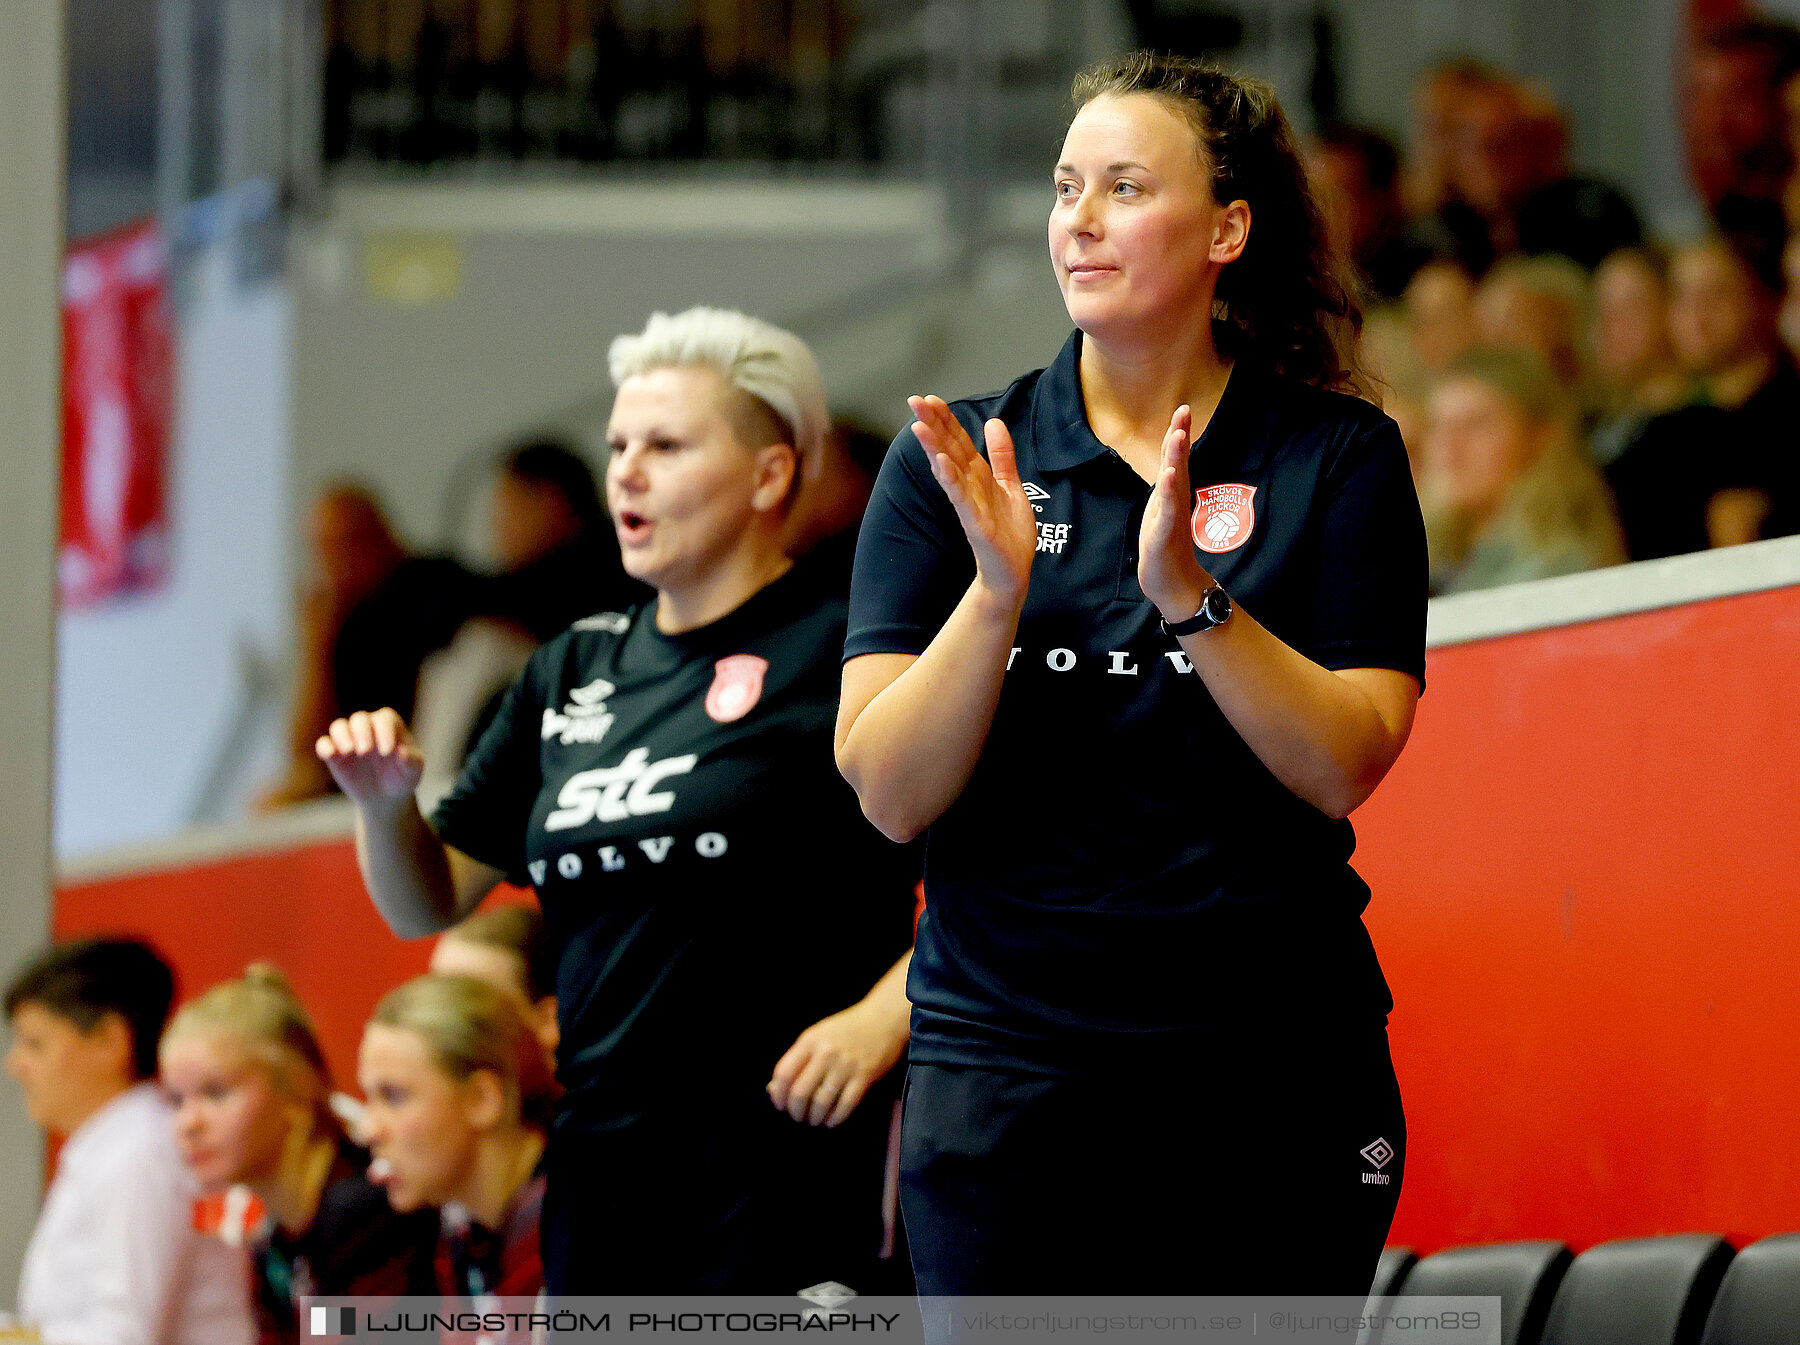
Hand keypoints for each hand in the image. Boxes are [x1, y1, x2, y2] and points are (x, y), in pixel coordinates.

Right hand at [315, 708, 423, 804]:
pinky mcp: (334, 754)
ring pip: (339, 726)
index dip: (384, 731)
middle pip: (360, 718)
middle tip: (366, 751)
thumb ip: (411, 761)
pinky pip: (324, 744)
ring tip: (350, 752)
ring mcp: (349, 739)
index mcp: (389, 726)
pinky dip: (325, 747)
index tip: (388, 752)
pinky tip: (330, 755)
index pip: (384, 719)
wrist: (386, 796)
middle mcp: (367, 728)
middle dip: (362, 732)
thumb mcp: (413, 770)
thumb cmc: (402, 776)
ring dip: (342, 736)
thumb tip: (402, 754)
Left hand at [767, 997, 907, 1127]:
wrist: (883, 1018)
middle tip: (798, 1117)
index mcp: (810, 1041)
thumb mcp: (818, 1035)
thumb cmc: (848, 1028)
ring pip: (822, 1101)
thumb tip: (774, 1088)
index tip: (780, 1105)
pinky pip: (846, 1104)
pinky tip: (832, 1121)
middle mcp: (825, 1053)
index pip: (784, 1073)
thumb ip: (798, 1059)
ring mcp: (846, 1065)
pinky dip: (836, 1117)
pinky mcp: (864, 1076)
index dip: (778, 1094)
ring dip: (815, 1117)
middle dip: (796, 1111)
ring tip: (814, 1120)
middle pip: (800, 1092)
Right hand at [908, 395, 1036, 605]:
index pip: (958, 441)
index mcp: (978, 476)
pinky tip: (941, 462)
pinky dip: (950, 479)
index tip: (930, 398)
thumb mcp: (1010, 485)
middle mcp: (968, 486)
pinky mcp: (973, 522)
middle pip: (948, 449)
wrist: (1013, 570)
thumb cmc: (1009, 532)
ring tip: (919, 426)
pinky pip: (960, 497)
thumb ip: (1002, 455)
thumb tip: (994, 421)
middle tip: (914, 400)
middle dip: (932, 425)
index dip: (946, 419)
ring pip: (948, 470)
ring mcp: (968, 504)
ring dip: (933, 448)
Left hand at [1138, 404, 1211, 619]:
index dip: (1178, 435)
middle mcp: (1175, 502)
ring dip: (1176, 459)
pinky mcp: (1165, 535)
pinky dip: (1168, 493)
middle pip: (1177, 464)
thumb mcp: (1162, 513)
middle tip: (1184, 412)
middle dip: (1180, 437)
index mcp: (1171, 495)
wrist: (1172, 585)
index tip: (1183, 411)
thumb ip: (1167, 491)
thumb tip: (1170, 469)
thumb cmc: (1165, 549)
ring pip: (1174, 483)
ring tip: (1178, 436)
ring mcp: (1171, 517)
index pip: (1174, 460)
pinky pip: (1168, 511)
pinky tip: (1168, 476)